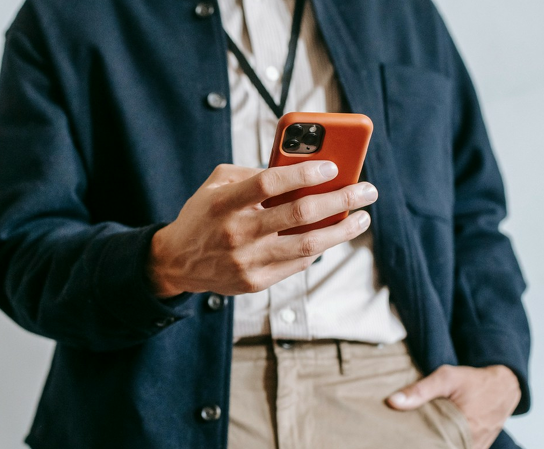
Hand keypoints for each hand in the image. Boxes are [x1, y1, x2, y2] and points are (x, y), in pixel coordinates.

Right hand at [148, 162, 377, 296]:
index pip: (270, 183)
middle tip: (366, 190)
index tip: (333, 167)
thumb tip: (297, 169)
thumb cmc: (202, 216)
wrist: (177, 262)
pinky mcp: (254, 282)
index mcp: (224, 203)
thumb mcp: (215, 185)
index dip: (304, 173)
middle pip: (299, 214)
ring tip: (361, 218)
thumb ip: (251, 174)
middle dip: (340, 199)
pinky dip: (318, 248)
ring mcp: (247, 261)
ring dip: (341, 230)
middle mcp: (236, 232)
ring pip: (307, 245)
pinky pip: (297, 264)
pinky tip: (331, 236)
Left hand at [387, 365, 520, 448]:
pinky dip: (450, 444)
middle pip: (443, 447)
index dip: (419, 441)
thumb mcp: (446, 378)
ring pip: (453, 448)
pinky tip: (436, 438)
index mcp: (464, 426)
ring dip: (438, 444)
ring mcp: (479, 446)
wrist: (504, 385)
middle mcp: (473, 440)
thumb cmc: (474, 380)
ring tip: (422, 436)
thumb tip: (393, 402)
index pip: (434, 444)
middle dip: (427, 443)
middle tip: (409, 436)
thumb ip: (419, 390)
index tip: (405, 437)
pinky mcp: (481, 446)